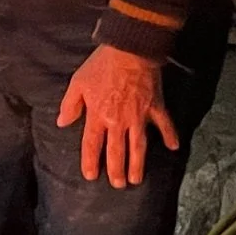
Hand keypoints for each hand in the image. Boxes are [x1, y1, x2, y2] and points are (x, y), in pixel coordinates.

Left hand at [57, 43, 177, 187]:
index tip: (91, 176)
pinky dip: (170, 136)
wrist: (130, 50)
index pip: (92, 145)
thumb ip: (69, 105)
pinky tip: (174, 148)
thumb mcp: (77, 83)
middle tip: (119, 185)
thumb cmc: (101, 66)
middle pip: (116, 151)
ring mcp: (139, 116)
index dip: (90, 162)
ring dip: (138, 164)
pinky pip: (164, 124)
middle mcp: (118, 121)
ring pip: (138, 146)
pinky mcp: (155, 106)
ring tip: (137, 179)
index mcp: (97, 116)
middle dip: (117, 170)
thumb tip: (61, 122)